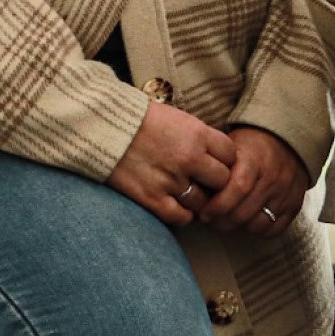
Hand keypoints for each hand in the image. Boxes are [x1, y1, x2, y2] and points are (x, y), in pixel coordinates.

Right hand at [107, 101, 236, 225]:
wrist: (102, 128)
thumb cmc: (140, 120)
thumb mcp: (179, 119)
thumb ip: (201, 138)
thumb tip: (219, 157)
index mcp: (198, 134)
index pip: (232, 155)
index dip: (226, 160)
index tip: (217, 162)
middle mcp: (189, 158)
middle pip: (222, 180)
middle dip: (216, 182)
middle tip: (206, 182)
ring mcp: (171, 180)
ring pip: (203, 202)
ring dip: (199, 200)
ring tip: (190, 194)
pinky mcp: (151, 198)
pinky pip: (181, 217)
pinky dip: (183, 215)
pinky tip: (178, 207)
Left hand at [199, 126, 308, 237]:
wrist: (287, 140)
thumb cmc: (250, 146)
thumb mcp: (231, 147)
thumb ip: (215, 168)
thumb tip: (192, 193)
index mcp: (254, 159)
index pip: (236, 189)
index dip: (217, 206)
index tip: (204, 212)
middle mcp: (273, 177)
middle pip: (243, 212)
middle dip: (221, 222)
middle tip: (211, 221)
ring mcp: (286, 192)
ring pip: (258, 224)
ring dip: (239, 227)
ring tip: (229, 220)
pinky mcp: (295, 203)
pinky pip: (275, 228)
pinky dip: (259, 230)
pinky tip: (249, 221)